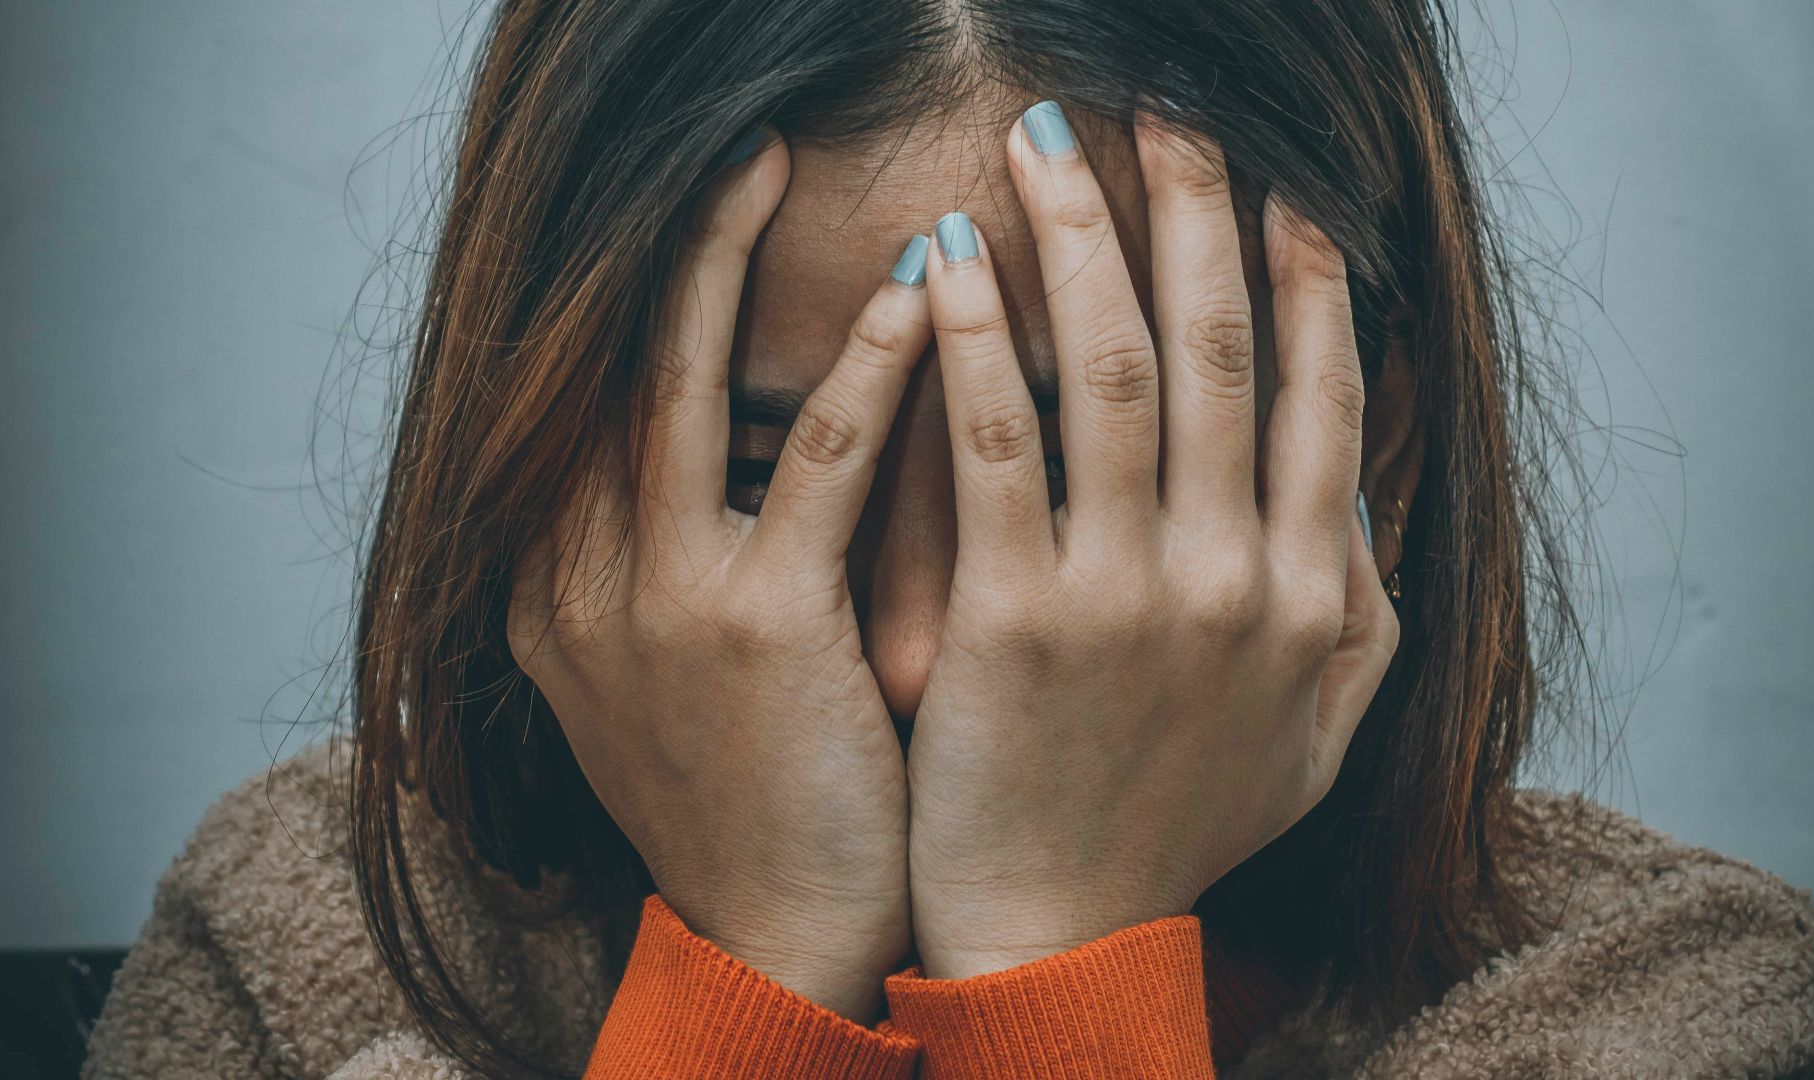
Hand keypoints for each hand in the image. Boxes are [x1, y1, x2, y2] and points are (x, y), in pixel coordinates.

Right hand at [505, 130, 931, 1022]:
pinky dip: (865, 368)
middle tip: (734, 148)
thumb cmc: (751, 796)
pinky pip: (816, 462)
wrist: (775, 938)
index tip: (695, 213)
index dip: (634, 295)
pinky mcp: (753, 628)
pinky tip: (918, 296)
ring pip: (680, 383)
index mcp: (551, 587)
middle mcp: (574, 578)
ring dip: (730, 260)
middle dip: (668, 245)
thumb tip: (740, 447)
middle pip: (608, 365)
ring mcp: (653, 600)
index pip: (580, 401)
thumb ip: (666, 560)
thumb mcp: (668, 673)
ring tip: (780, 163)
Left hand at [904, 104, 1400, 978]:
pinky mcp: (1016, 617)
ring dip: (1084, 237)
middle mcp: (1237, 578)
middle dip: (1196, 211)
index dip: (1307, 281)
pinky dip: (972, 339)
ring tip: (1047, 142)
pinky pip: (996, 444)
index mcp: (1311, 595)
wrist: (1063, 936)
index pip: (1322, 398)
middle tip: (1167, 112)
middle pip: (1219, 349)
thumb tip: (1361, 493)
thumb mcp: (1315, 737)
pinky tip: (946, 257)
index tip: (1284, 191)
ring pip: (1113, 368)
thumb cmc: (1178, 829)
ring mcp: (1129, 595)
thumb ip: (1359, 612)